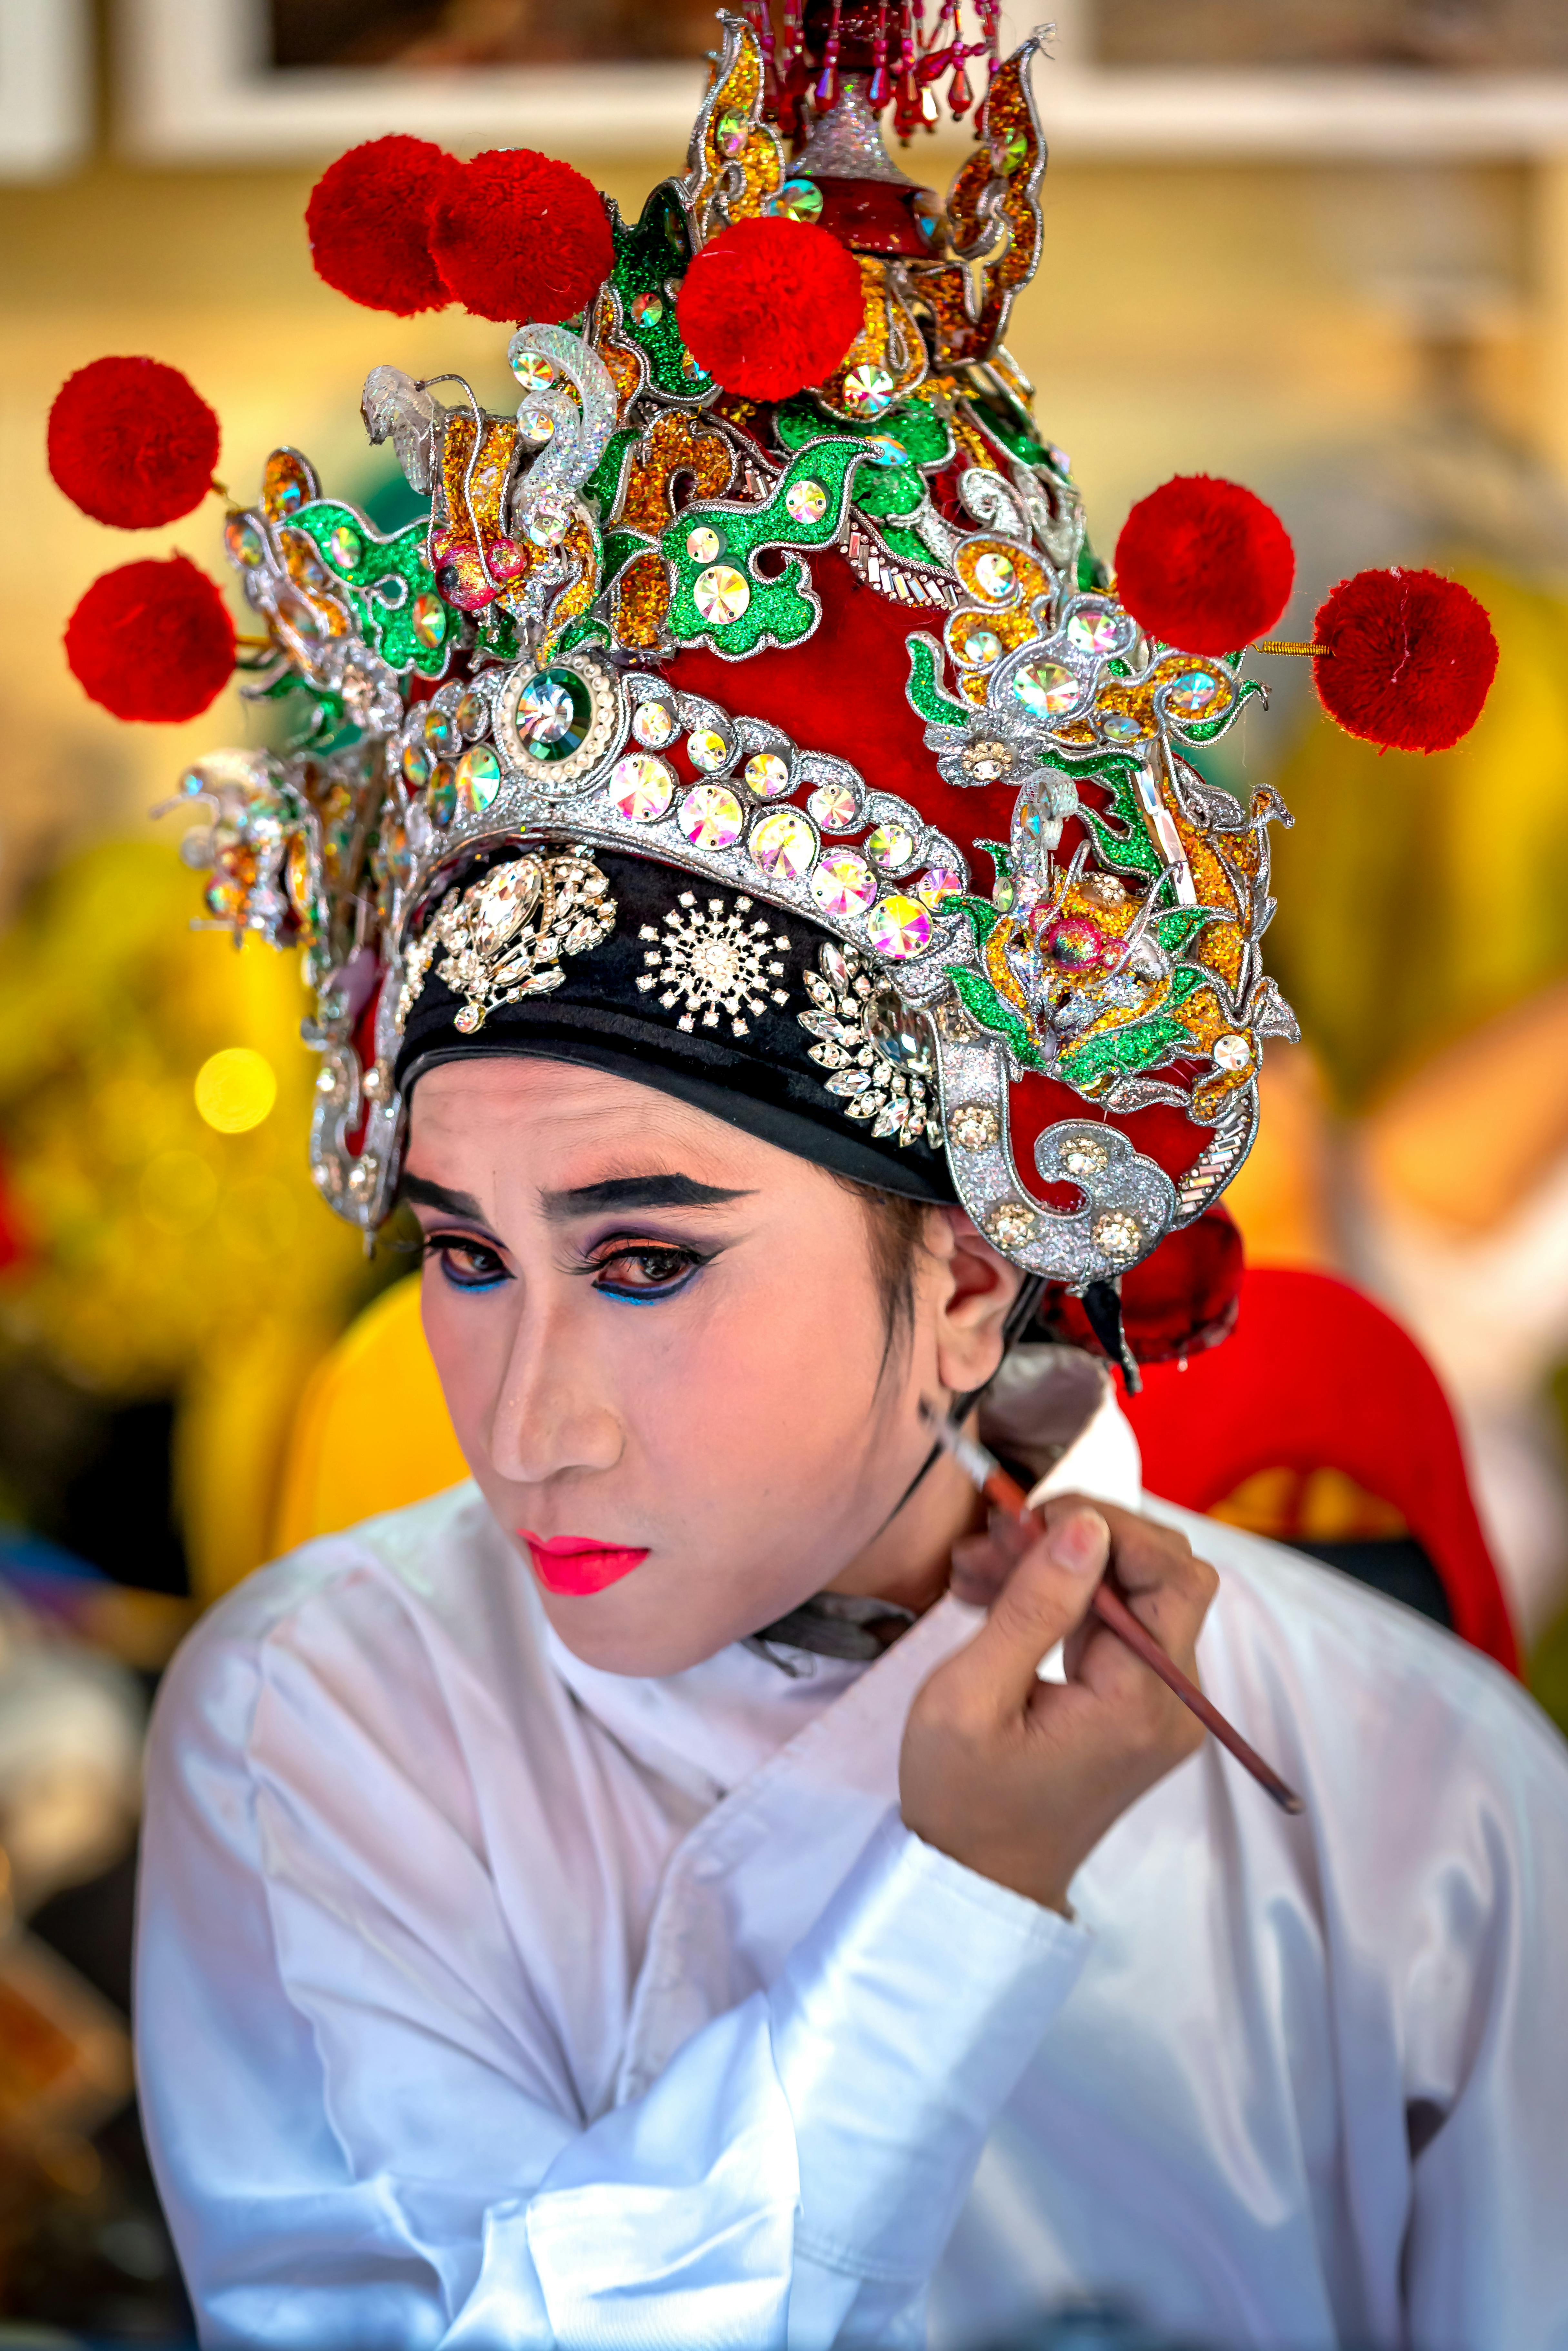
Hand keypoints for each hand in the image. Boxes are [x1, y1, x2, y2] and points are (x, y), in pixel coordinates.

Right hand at [900, 1495, 1218, 1913]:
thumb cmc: (963, 1797)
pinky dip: (1068, 1596)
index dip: (1105, 1524)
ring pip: (1141, 1589)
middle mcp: (1174, 1702)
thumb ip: (1033, 1607)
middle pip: (1167, 1572)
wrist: (977, 1877)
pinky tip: (1001, 1599)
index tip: (1025, 1520)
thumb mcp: (972, 1698)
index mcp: (1141, 1702)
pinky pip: (1122, 1623)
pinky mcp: (1141, 1705)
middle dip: (1083, 1537)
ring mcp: (1163, 1705)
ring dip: (1066, 1563)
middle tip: (997, 1543)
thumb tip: (1086, 1526)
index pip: (1168, 1571)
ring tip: (980, 1572)